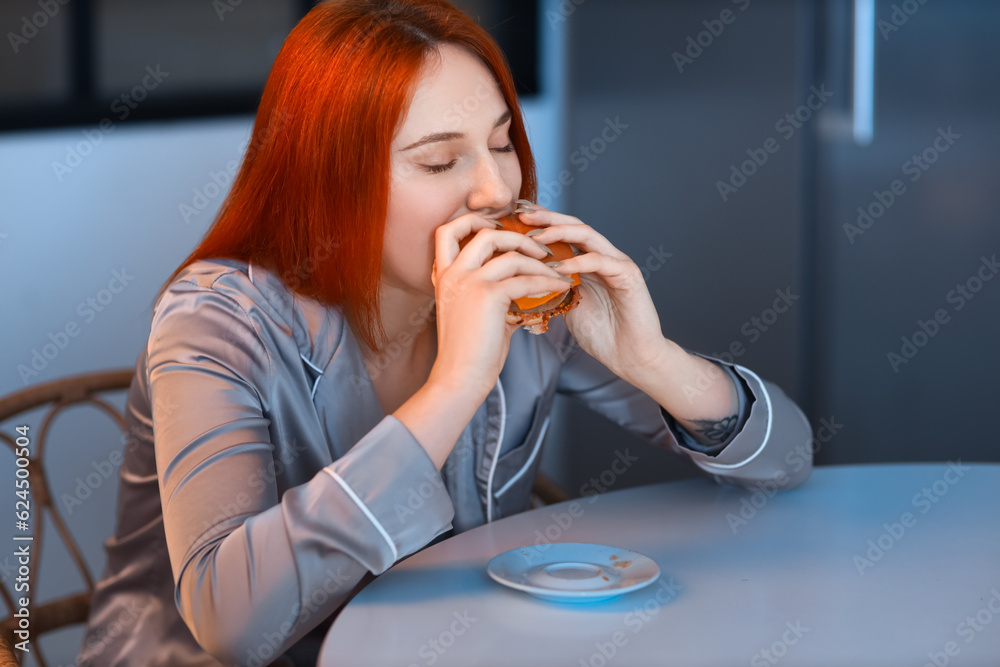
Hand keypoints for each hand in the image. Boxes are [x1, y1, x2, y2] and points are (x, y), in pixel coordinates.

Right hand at [430, 212, 576, 399]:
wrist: (460, 378)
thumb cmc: (470, 353)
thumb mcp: (474, 313)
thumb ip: (493, 294)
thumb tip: (523, 288)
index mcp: (444, 276)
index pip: (448, 230)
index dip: (474, 221)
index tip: (500, 229)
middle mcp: (453, 274)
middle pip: (484, 232)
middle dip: (516, 235)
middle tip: (539, 249)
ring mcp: (469, 282)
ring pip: (509, 252)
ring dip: (538, 259)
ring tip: (555, 269)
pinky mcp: (488, 296)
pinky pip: (525, 279)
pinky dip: (547, 281)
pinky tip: (560, 287)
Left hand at [513, 202, 669, 382]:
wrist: (631, 357)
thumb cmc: (602, 335)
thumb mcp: (566, 308)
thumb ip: (551, 289)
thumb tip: (521, 282)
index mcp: (588, 263)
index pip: (563, 233)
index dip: (540, 224)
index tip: (513, 220)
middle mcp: (603, 257)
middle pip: (573, 225)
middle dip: (547, 218)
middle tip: (522, 214)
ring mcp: (617, 263)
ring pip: (587, 235)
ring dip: (559, 233)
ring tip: (535, 237)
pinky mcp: (628, 275)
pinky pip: (600, 261)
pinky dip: (577, 261)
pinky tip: (557, 266)